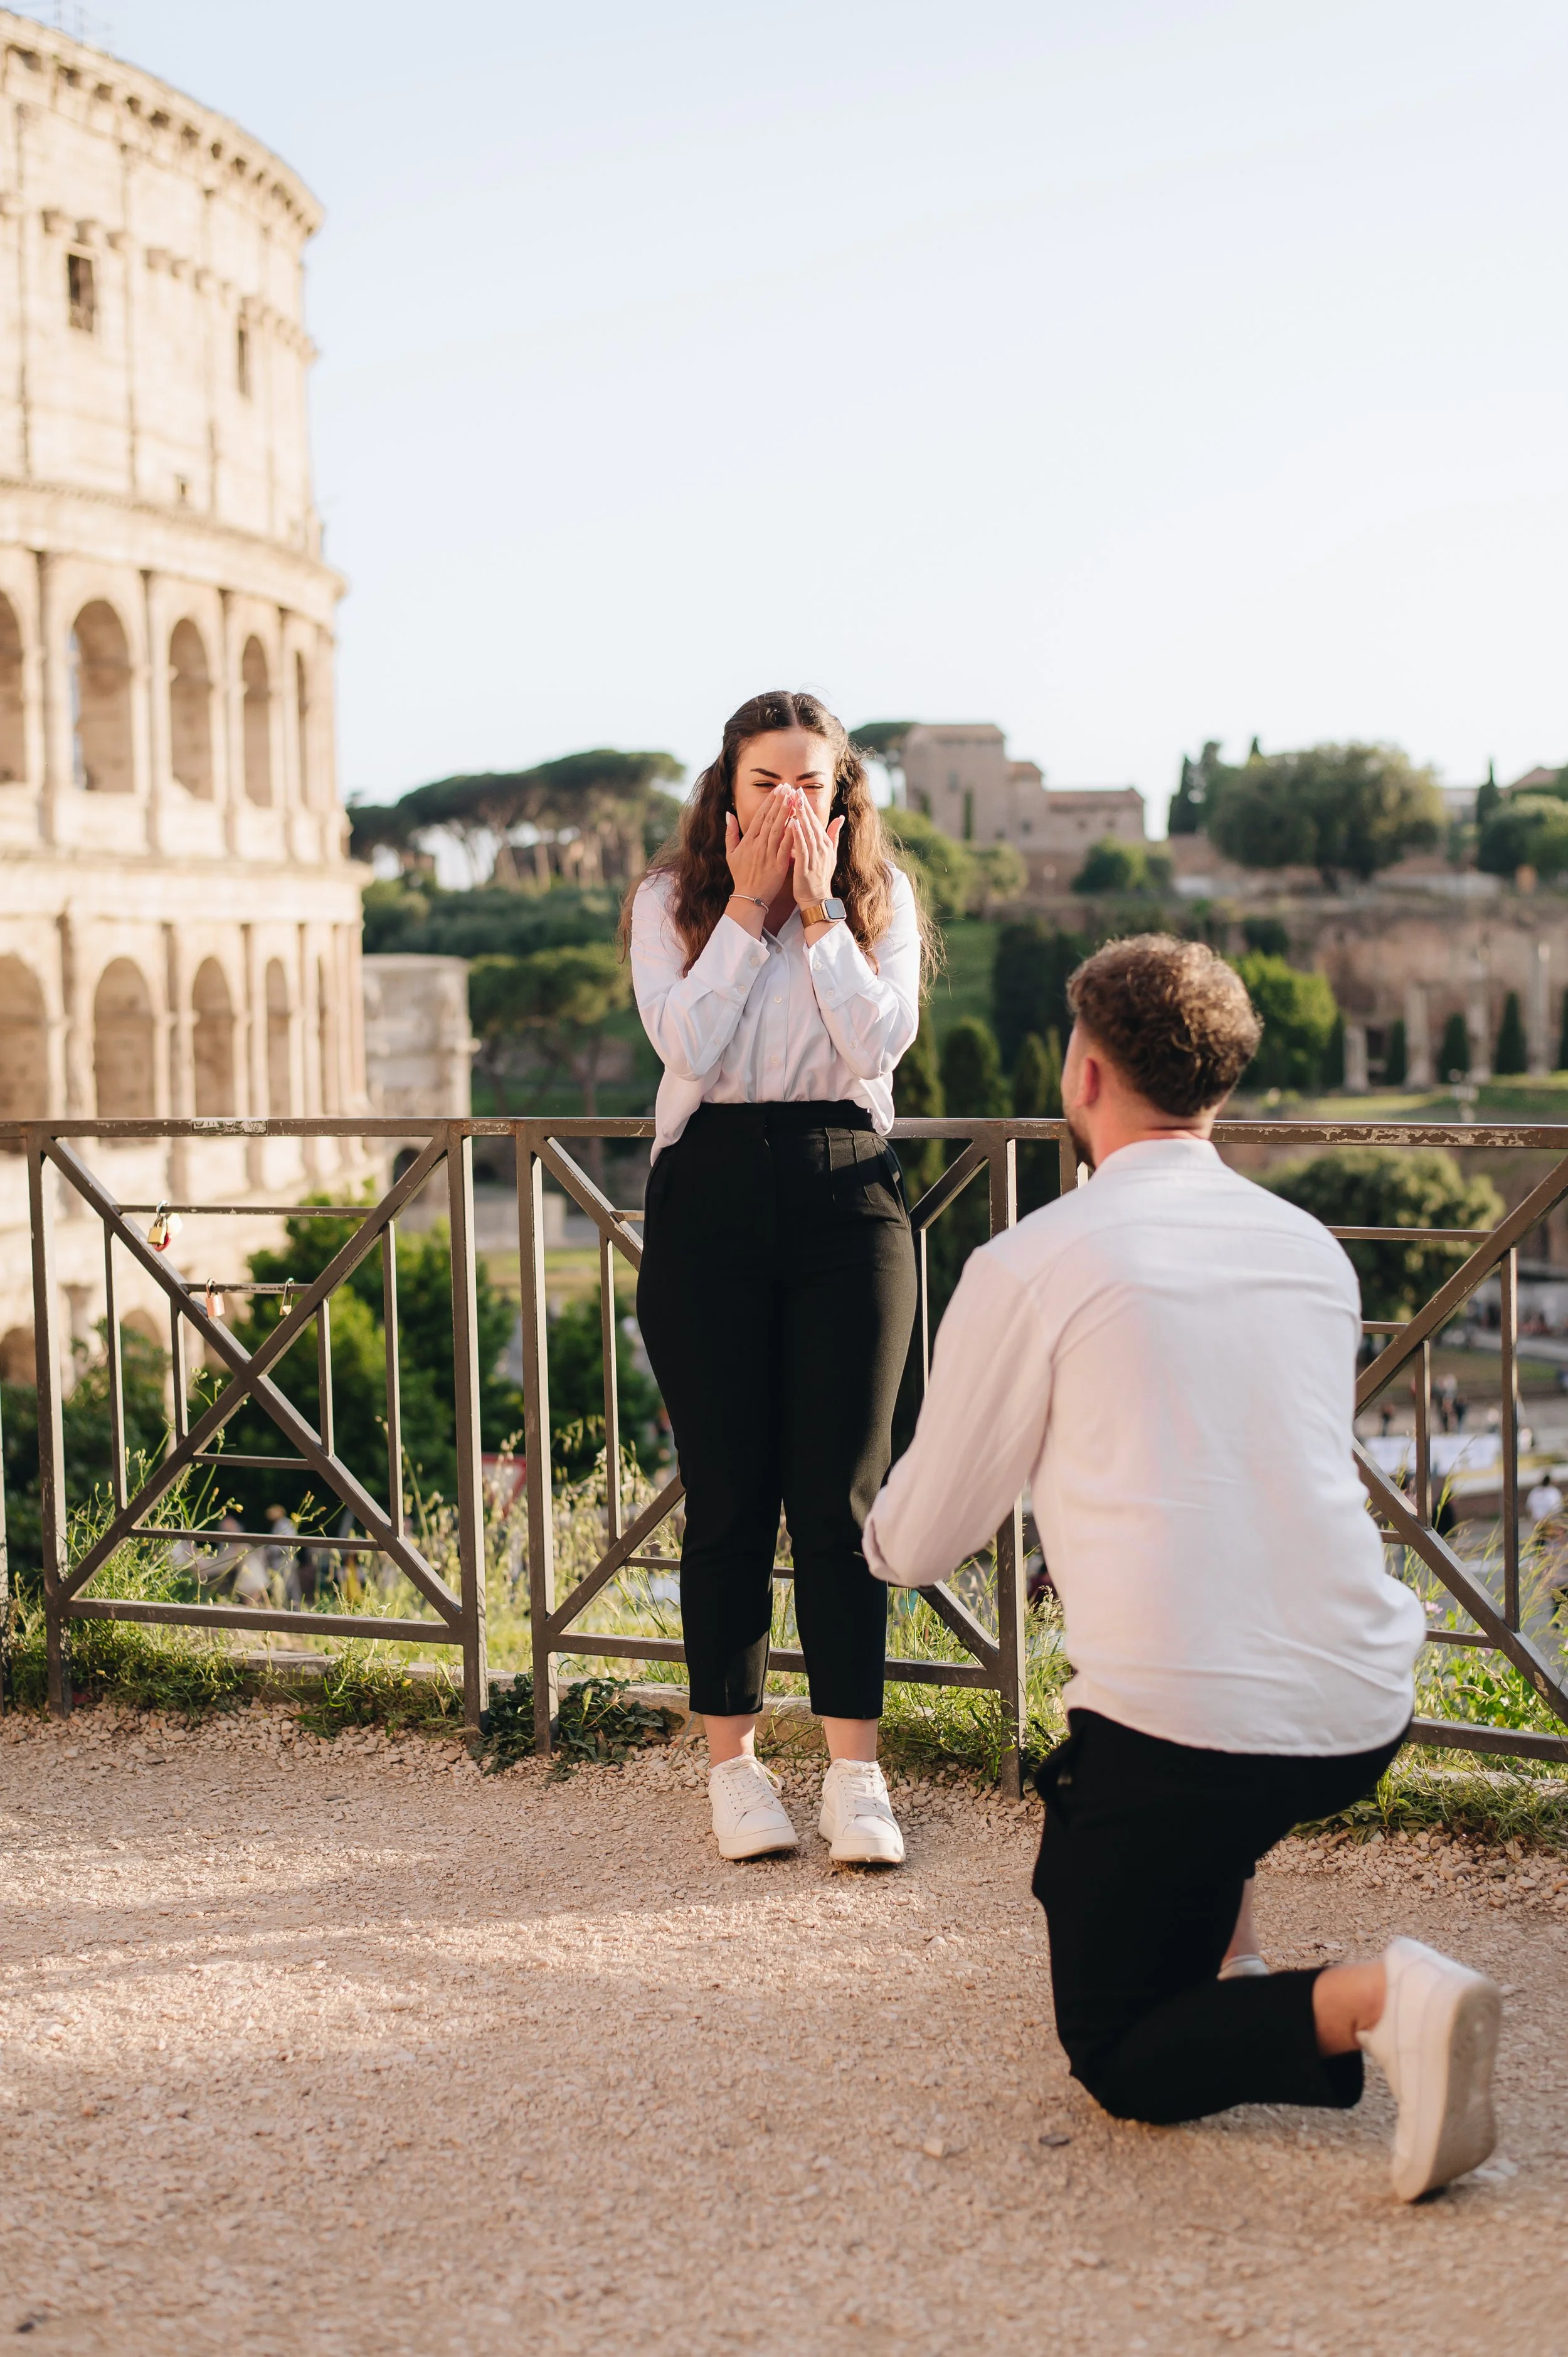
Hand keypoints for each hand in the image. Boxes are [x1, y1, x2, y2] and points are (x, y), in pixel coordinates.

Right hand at [725, 791, 793, 909]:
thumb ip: (730, 833)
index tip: (778, 789)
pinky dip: (791, 835)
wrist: (749, 897)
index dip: (769, 801)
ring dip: (786, 813)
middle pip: (770, 819)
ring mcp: (768, 855)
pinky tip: (797, 822)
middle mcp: (758, 845)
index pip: (760, 816)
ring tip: (793, 799)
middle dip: (779, 802)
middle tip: (788, 787)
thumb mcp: (731, 854)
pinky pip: (785, 847)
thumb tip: (729, 813)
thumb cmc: (741, 875)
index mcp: (748, 841)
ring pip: (778, 830)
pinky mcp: (778, 865)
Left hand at [789, 796, 843, 905]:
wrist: (817, 898)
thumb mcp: (830, 854)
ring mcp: (815, 857)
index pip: (815, 821)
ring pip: (807, 833)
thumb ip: (833, 835)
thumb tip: (840, 817)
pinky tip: (793, 824)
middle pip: (812, 823)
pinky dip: (798, 836)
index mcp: (824, 844)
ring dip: (801, 816)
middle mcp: (821, 848)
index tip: (799, 791)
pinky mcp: (806, 866)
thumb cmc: (819, 876)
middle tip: (796, 790)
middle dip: (804, 806)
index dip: (808, 806)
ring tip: (794, 802)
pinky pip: (802, 848)